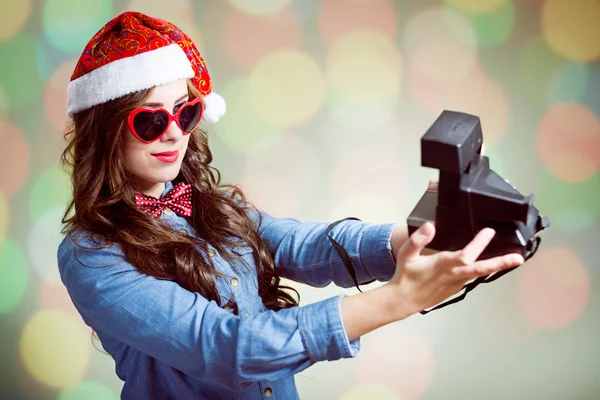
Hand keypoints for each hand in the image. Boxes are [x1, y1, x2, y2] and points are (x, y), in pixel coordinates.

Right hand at [386, 222, 523, 315]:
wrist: (404, 300)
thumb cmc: (405, 276)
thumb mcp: (406, 254)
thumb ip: (417, 240)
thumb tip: (430, 226)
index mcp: (443, 265)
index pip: (465, 255)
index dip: (479, 244)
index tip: (489, 232)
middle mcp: (453, 275)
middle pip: (481, 269)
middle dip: (501, 263)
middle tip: (518, 259)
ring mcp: (457, 283)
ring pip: (479, 273)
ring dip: (496, 266)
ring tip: (511, 258)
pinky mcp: (456, 287)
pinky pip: (472, 276)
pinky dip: (482, 270)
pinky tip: (488, 264)